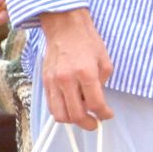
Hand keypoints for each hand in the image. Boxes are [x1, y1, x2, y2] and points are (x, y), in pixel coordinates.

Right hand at [40, 8, 113, 128]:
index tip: (107, 116)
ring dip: (73, 121)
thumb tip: (97, 100)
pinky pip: (51, 106)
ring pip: (60, 115)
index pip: (95, 103)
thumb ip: (102, 82)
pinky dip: (61, 113)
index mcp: (86, 72)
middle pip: (76, 114)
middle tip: (95, 123)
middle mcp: (67, 80)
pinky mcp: (45, 82)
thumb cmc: (87, 41)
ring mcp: (53, 82)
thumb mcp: (105, 60)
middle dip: (88, 123)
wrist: (66, 28)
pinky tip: (71, 109)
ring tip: (83, 117)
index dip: (103, 114)